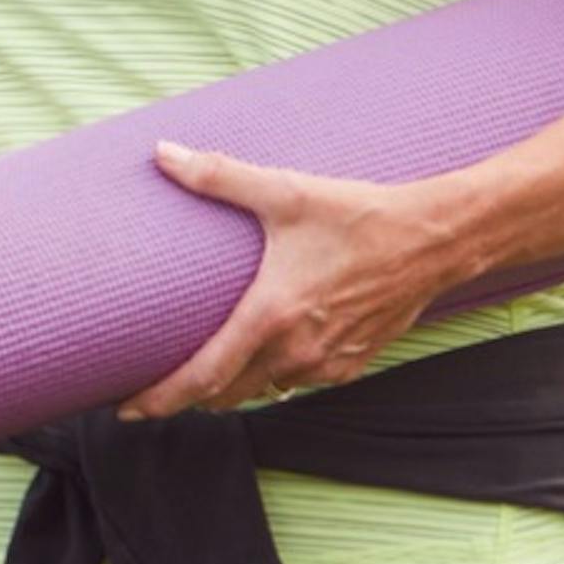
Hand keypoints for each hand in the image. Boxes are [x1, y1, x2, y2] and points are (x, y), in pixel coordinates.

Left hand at [121, 142, 452, 417]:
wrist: (438, 239)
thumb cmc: (361, 215)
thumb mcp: (286, 193)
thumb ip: (218, 176)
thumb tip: (162, 152)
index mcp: (271, 317)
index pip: (202, 378)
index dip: (159, 399)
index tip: (125, 410)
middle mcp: (297, 351)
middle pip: (225, 395)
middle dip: (187, 396)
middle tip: (152, 386)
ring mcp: (328, 364)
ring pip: (263, 391)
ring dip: (231, 386)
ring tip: (202, 369)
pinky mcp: (353, 364)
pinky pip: (299, 383)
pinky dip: (273, 376)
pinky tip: (261, 354)